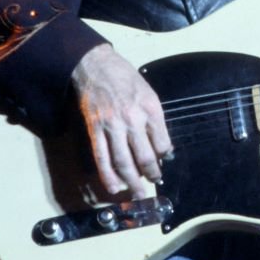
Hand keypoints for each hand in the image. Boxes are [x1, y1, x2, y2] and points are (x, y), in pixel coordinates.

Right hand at [71, 43, 173, 198]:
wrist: (96, 66)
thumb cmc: (125, 78)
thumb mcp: (149, 93)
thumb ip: (155, 120)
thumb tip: (162, 146)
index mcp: (150, 109)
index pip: (162, 142)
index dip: (164, 156)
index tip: (163, 161)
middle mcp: (132, 119)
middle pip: (145, 157)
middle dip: (151, 174)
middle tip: (153, 182)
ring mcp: (112, 126)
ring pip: (123, 162)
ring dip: (132, 182)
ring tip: (138, 193)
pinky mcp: (95, 130)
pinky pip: (102, 158)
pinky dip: (108, 176)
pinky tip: (114, 187)